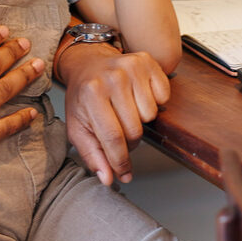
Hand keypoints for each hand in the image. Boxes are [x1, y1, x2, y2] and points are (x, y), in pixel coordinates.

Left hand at [58, 41, 170, 185]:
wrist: (87, 63)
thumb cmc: (83, 98)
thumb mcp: (78, 127)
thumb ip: (92, 155)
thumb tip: (108, 179)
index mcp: (92, 94)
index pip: (113, 137)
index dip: (120, 161)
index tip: (124, 173)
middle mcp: (113, 78)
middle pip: (135, 129)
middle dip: (129, 140)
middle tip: (119, 132)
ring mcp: (132, 66)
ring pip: (151, 114)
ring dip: (141, 120)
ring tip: (126, 111)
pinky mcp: (147, 61)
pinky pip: (163, 96)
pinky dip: (154, 102)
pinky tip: (137, 97)